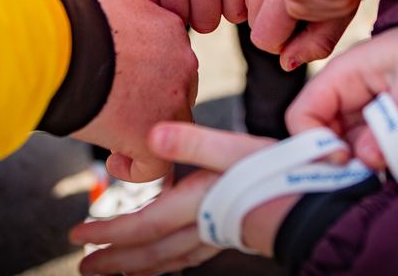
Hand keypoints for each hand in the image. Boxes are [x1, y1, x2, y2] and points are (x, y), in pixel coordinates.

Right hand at [71, 0, 198, 182]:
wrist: (53, 43)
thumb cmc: (67, 19)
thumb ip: (123, 13)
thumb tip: (109, 18)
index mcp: (169, 29)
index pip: (171, 59)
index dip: (150, 76)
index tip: (127, 84)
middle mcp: (181, 62)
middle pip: (175, 92)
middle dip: (151, 104)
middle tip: (119, 112)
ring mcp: (171, 99)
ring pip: (169, 126)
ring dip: (144, 134)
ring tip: (112, 139)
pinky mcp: (153, 133)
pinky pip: (155, 164)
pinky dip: (136, 168)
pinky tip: (114, 162)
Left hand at [72, 123, 294, 274]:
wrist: (319, 202)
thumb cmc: (283, 174)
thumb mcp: (237, 150)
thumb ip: (194, 143)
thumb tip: (154, 135)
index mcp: (196, 206)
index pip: (141, 227)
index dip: (107, 234)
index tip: (78, 237)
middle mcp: (202, 227)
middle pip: (150, 253)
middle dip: (115, 261)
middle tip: (85, 268)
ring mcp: (218, 235)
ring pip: (169, 260)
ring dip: (139, 266)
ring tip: (117, 270)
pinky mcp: (233, 233)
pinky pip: (189, 255)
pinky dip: (169, 261)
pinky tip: (168, 258)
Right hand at [286, 25, 397, 169]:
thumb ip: (397, 119)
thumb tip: (368, 158)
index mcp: (338, 77)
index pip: (301, 116)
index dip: (314, 143)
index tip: (345, 159)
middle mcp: (340, 100)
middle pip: (321, 142)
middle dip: (349, 160)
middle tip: (381, 164)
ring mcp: (356, 118)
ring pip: (349, 155)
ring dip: (375, 161)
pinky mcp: (372, 132)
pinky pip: (370, 156)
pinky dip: (390, 159)